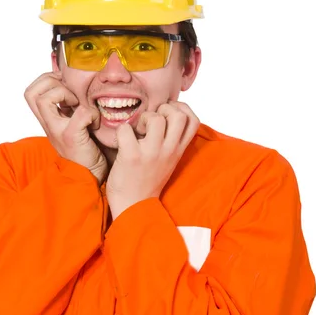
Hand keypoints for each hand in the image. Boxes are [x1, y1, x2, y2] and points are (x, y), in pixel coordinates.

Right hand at [24, 71, 107, 184]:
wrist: (90, 176)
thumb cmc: (86, 149)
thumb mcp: (73, 123)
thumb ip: (69, 107)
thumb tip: (76, 85)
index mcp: (48, 120)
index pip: (31, 92)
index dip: (46, 80)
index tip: (65, 85)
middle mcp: (48, 124)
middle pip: (32, 93)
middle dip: (53, 84)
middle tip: (71, 95)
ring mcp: (58, 131)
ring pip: (45, 99)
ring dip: (66, 94)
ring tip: (79, 105)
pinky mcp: (72, 138)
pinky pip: (80, 114)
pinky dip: (91, 113)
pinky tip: (96, 122)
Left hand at [106, 101, 199, 218]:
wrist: (133, 206)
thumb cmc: (147, 180)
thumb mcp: (167, 160)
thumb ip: (170, 141)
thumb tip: (165, 116)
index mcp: (178, 151)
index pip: (194, 120)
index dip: (182, 109)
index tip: (168, 113)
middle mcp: (169, 151)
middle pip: (179, 115)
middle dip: (163, 109)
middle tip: (152, 121)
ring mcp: (151, 153)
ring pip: (156, 118)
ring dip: (143, 117)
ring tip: (138, 131)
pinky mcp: (132, 156)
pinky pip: (126, 129)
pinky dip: (121, 130)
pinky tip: (122, 140)